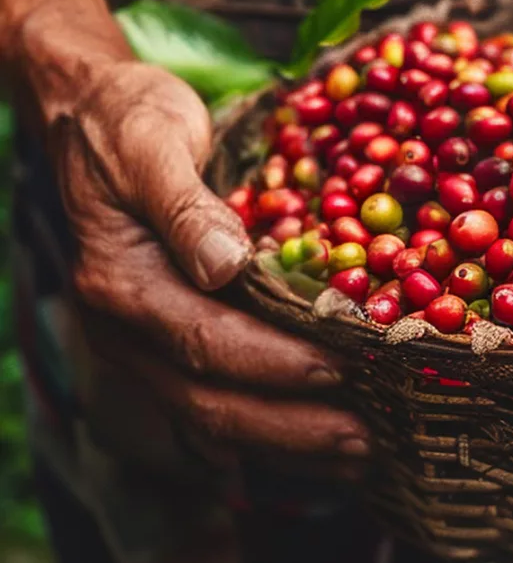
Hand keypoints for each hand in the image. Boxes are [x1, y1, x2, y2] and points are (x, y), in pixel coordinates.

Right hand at [52, 61, 368, 475]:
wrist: (89, 115)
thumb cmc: (128, 121)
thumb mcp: (154, 141)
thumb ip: (186, 205)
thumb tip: (224, 264)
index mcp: (121, 281)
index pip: (204, 340)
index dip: (274, 362)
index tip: (341, 371)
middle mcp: (125, 327)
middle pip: (208, 399)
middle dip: (290, 425)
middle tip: (365, 439)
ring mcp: (141, 342)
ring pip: (210, 414)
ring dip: (285, 440)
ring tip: (356, 454)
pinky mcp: (163, 341)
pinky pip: (210, 400)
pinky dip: (265, 427)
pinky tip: (314, 439)